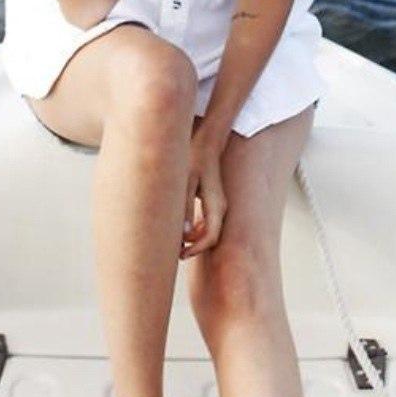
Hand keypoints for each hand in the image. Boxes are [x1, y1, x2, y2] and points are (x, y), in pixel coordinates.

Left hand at [180, 122, 228, 257]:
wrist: (205, 142)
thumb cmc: (193, 159)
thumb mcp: (186, 183)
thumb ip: (186, 208)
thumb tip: (183, 234)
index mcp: (216, 205)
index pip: (210, 237)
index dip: (196, 249)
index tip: (180, 254)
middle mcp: (221, 208)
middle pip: (211, 237)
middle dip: (194, 247)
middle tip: (175, 253)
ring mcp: (218, 205)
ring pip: (209, 231)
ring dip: (194, 239)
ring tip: (174, 242)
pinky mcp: (213, 201)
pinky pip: (207, 223)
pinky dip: (196, 230)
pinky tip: (180, 229)